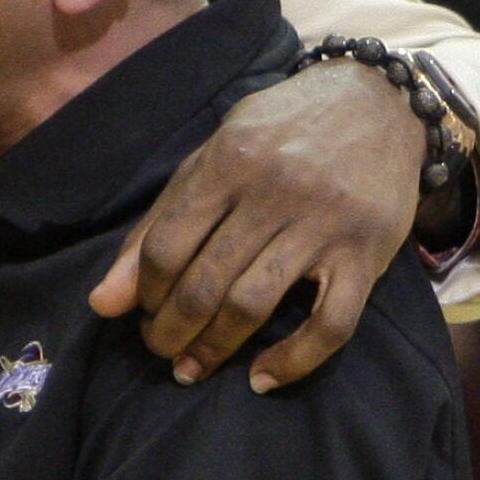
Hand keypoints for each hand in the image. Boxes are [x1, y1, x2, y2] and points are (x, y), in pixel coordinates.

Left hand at [89, 61, 424, 390]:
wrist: (376, 101)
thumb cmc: (281, 132)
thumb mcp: (213, 157)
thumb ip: (160, 222)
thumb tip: (103, 302)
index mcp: (229, 162)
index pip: (166, 246)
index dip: (143, 292)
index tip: (141, 311)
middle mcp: (274, 192)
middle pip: (204, 283)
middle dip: (170, 330)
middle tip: (160, 349)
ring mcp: (323, 224)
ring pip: (253, 305)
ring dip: (214, 349)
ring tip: (192, 367)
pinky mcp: (367, 253)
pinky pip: (330, 324)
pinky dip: (293, 360)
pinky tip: (262, 378)